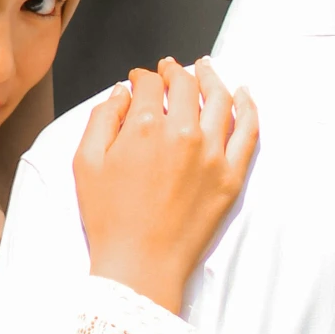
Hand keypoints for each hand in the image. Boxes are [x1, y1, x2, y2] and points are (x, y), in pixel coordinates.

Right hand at [73, 57, 256, 313]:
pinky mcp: (231, 175)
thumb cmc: (109, 219)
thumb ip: (102, 118)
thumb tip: (122, 92)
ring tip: (206, 68)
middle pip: (185, 85)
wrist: (141, 265)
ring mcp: (212, 153)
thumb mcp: (86, 163)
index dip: (142, 77)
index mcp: (143, 126)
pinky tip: (243, 94)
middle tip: (171, 69)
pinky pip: (248, 130)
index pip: (148, 84)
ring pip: (220, 98)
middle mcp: (182, 132)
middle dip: (175, 71)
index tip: (139, 80)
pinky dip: (248, 106)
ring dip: (212, 77)